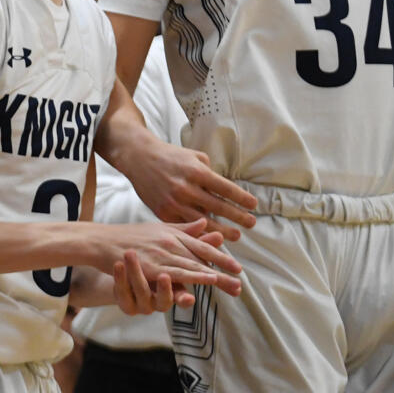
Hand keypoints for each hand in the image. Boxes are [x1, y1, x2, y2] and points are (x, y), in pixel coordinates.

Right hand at [104, 218, 241, 298]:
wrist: (99, 240)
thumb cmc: (126, 237)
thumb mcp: (156, 229)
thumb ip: (181, 228)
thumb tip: (204, 223)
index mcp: (171, 232)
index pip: (200, 244)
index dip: (220, 255)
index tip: (237, 266)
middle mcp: (169, 240)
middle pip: (201, 255)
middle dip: (223, 268)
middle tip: (241, 278)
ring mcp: (160, 251)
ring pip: (193, 264)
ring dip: (214, 275)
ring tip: (232, 284)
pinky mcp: (150, 264)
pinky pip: (176, 271)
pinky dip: (194, 275)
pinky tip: (207, 280)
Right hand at [123, 138, 257, 240]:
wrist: (139, 158)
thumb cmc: (170, 156)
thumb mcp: (193, 156)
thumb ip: (209, 173)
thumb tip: (224, 190)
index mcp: (196, 171)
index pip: (226, 188)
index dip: (242, 198)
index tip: (254, 205)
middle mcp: (186, 187)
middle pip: (218, 207)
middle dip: (238, 217)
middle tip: (251, 223)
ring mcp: (174, 201)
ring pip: (204, 222)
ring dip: (223, 231)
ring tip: (236, 235)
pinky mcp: (163, 211)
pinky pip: (185, 226)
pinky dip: (200, 232)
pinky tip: (211, 236)